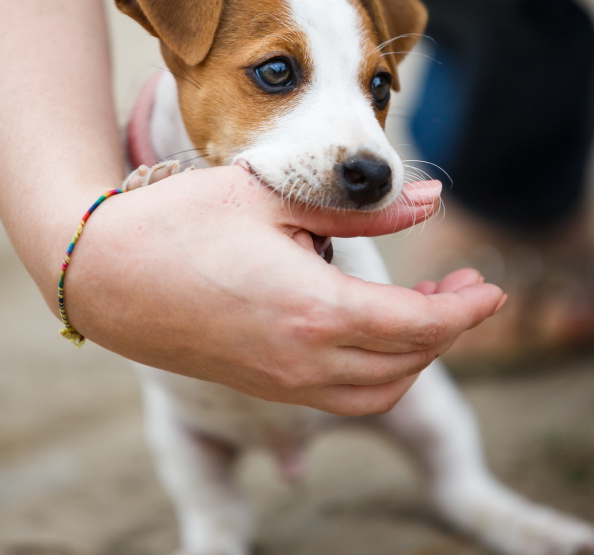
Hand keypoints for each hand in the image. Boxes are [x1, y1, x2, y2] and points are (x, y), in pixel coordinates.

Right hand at [61, 165, 504, 415]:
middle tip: (467, 290)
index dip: (466, 309)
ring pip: (377, 391)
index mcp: (312, 309)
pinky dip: (377, 374)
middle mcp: (301, 360)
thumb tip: (427, 199)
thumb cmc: (179, 222)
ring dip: (415, 358)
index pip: (419, 325)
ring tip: (428, 313)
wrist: (101, 274)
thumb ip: (355, 209)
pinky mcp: (260, 385)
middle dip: (450, 329)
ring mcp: (279, 381)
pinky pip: (341, 397)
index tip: (491, 287)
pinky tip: (373, 334)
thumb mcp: (270, 197)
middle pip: (407, 362)